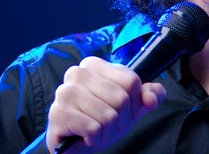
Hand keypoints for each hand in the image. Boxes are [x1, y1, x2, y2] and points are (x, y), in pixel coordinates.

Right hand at [45, 56, 165, 153]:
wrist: (78, 143)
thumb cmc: (104, 119)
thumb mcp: (133, 106)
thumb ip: (150, 95)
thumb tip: (151, 98)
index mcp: (94, 64)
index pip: (131, 81)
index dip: (133, 102)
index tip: (121, 109)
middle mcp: (76, 73)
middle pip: (121, 98)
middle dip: (120, 119)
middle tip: (108, 123)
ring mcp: (64, 92)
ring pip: (108, 115)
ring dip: (107, 131)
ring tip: (97, 130)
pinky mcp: (57, 114)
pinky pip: (93, 129)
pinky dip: (94, 138)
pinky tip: (84, 136)